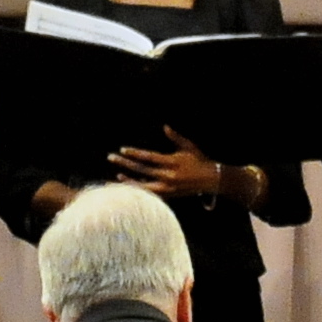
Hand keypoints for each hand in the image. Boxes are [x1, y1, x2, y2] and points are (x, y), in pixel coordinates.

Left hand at [109, 130, 230, 201]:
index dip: (135, 154)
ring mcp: (167, 188)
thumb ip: (175, 137)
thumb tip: (165, 126)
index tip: (123, 150)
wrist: (211, 180)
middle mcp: (168, 177)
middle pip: (142, 170)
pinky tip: (126, 186)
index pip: (150, 158)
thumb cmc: (199, 160)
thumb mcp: (189, 147)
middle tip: (111, 157)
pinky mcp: (168, 195)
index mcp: (173, 163)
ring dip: (127, 182)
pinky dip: (137, 190)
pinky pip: (148, 194)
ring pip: (142, 186)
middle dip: (125, 164)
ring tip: (112, 179)